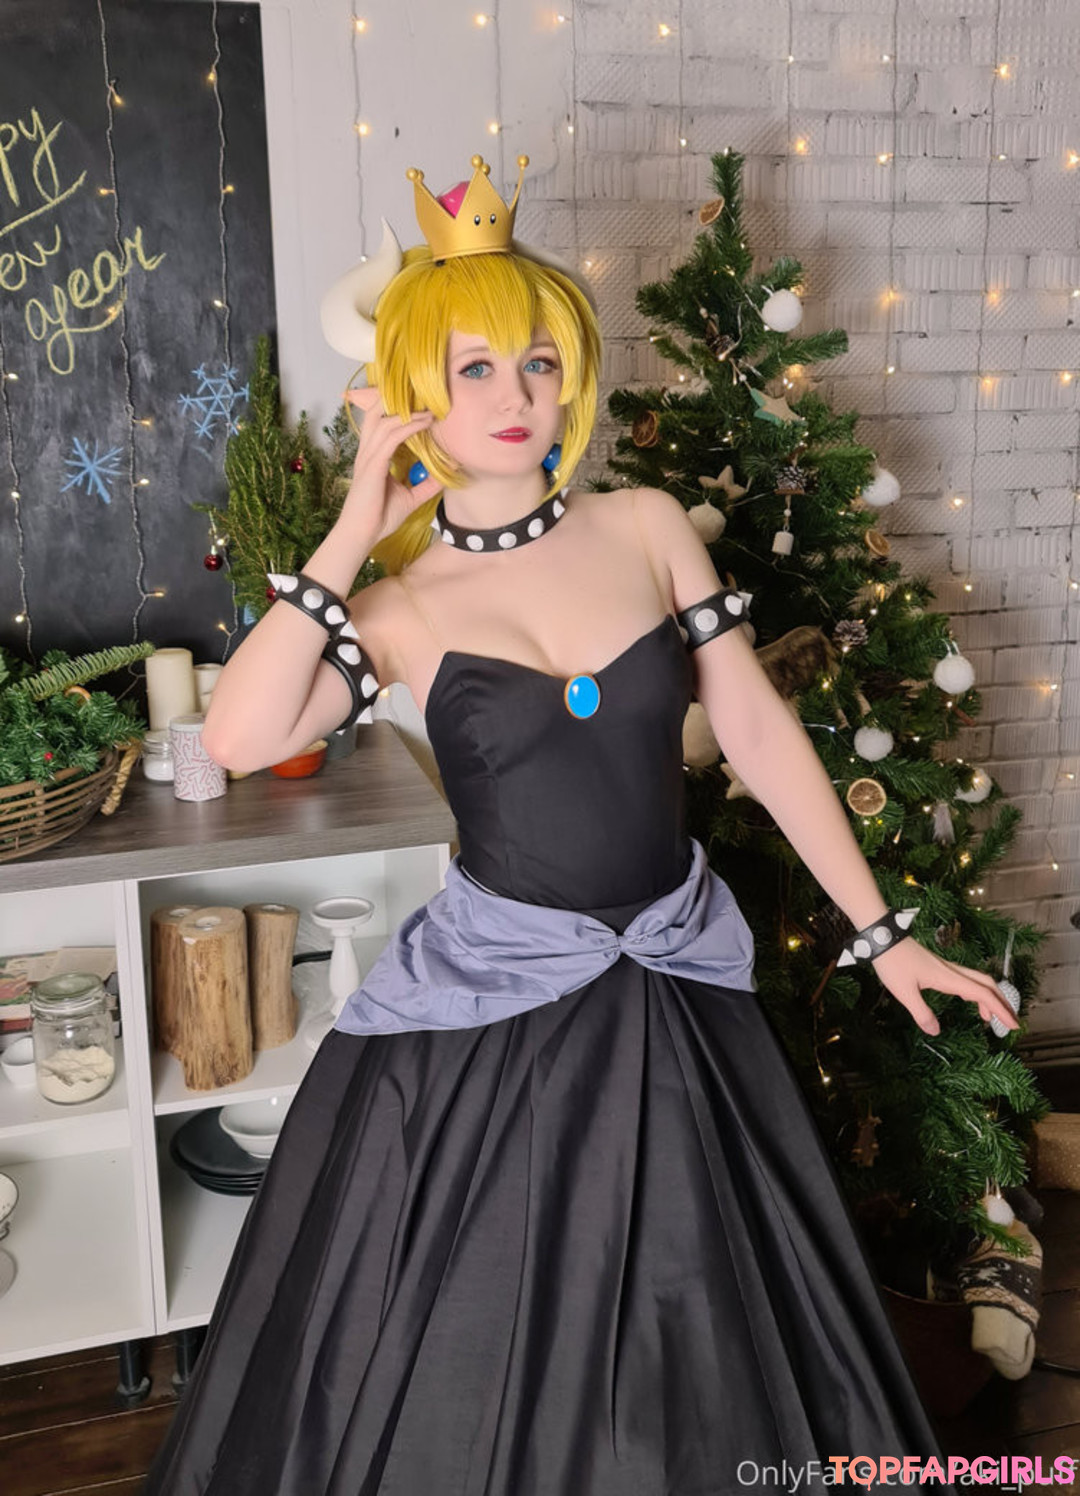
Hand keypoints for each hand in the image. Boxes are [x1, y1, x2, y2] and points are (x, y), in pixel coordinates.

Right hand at [341, 386, 442, 546]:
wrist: (362, 534)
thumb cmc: (379, 518)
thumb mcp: (410, 497)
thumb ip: (426, 485)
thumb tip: (445, 475)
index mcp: (372, 456)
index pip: (380, 423)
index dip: (397, 411)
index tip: (421, 407)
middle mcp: (367, 452)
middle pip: (375, 412)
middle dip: (395, 400)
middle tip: (422, 397)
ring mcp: (368, 457)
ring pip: (385, 421)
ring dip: (409, 413)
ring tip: (430, 411)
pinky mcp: (373, 465)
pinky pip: (391, 437)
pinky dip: (408, 427)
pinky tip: (424, 423)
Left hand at [869, 938, 1020, 1037]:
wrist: (883, 938)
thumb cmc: (892, 962)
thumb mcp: (903, 991)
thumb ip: (921, 1012)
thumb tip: (935, 1032)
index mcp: (948, 978)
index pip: (983, 994)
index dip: (1000, 1010)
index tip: (1013, 1026)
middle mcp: (952, 971)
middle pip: (987, 984)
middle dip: (1002, 1003)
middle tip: (1011, 1023)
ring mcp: (946, 968)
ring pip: (978, 980)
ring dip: (990, 997)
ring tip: (990, 1018)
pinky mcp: (939, 967)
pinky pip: (966, 979)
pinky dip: (975, 992)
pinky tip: (969, 1000)